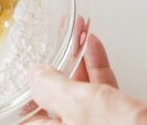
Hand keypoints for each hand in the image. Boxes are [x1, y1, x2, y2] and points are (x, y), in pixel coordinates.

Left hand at [25, 35, 146, 124]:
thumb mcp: (80, 107)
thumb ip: (53, 90)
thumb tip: (34, 75)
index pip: (31, 108)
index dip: (29, 81)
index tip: (30, 56)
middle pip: (56, 93)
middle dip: (57, 60)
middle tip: (54, 35)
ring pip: (80, 87)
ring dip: (78, 57)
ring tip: (75, 31)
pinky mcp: (117, 119)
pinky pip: (101, 89)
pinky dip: (97, 65)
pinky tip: (92, 46)